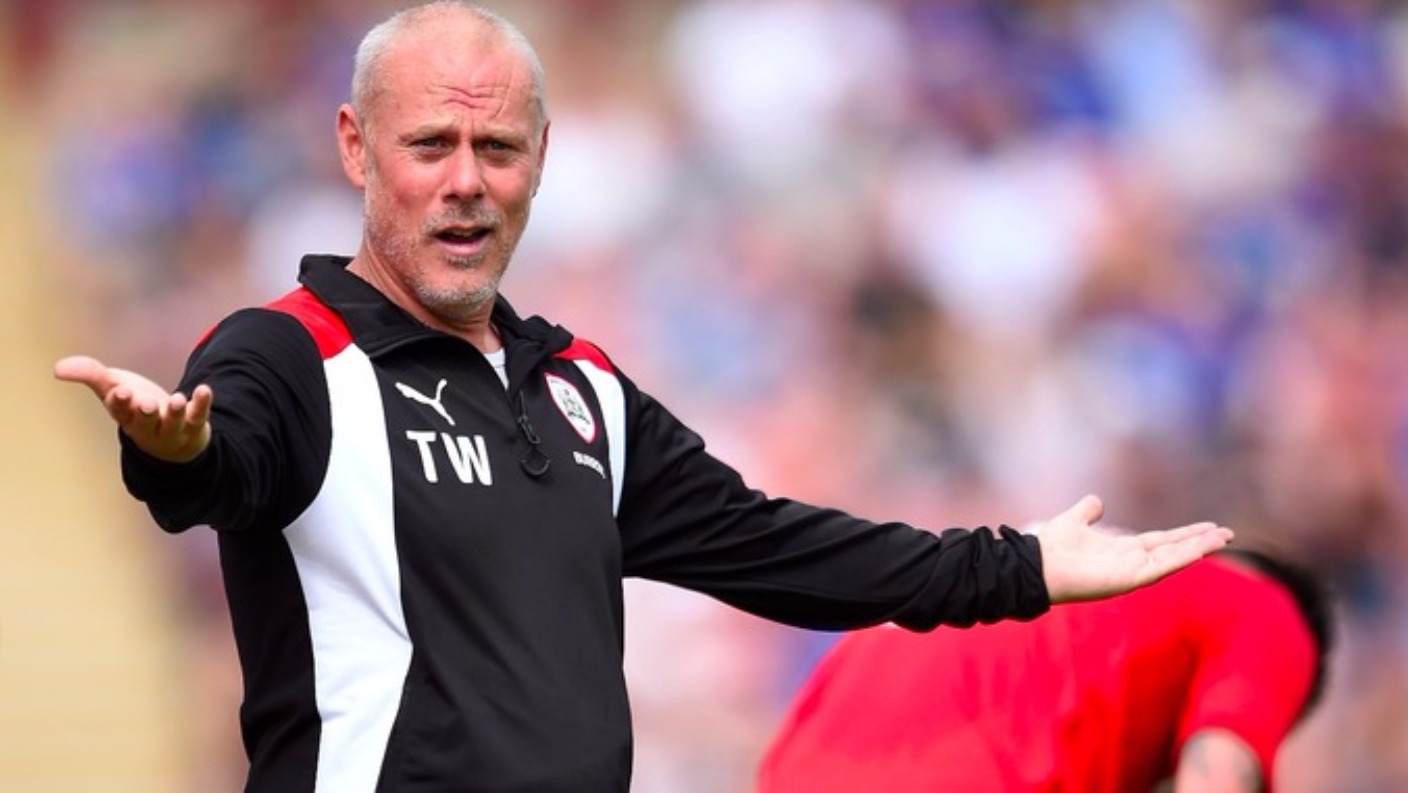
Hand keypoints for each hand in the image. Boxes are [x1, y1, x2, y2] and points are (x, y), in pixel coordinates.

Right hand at [55, 355, 212, 462]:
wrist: (170, 435)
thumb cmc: (136, 406)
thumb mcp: (113, 387)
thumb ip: (89, 374)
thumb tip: (57, 368)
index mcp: (125, 416)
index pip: (119, 411)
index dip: (119, 402)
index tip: (119, 391)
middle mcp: (147, 425)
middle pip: (145, 421)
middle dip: (145, 413)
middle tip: (146, 403)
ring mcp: (172, 428)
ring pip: (173, 423)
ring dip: (175, 412)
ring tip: (178, 399)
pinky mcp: (194, 425)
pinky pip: (199, 417)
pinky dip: (202, 404)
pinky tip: (205, 389)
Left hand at [1037, 495, 1232, 603]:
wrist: (1036, 565)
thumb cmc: (1052, 548)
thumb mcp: (1074, 521)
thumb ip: (1088, 511)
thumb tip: (1097, 502)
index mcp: (1123, 550)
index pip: (1162, 541)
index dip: (1185, 534)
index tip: (1209, 527)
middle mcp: (1131, 562)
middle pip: (1174, 550)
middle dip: (1200, 542)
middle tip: (1228, 533)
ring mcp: (1131, 573)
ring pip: (1172, 559)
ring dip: (1198, 549)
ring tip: (1223, 538)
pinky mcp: (1127, 580)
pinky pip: (1160, 569)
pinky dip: (1180, 559)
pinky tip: (1200, 550)